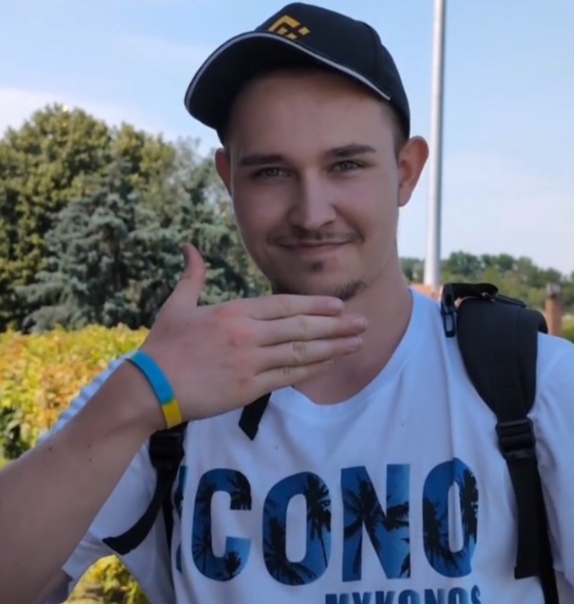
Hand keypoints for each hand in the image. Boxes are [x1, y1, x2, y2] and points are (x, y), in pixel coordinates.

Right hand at [137, 244, 366, 425]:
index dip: (315, 305)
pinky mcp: (249, 388)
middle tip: (362, 322)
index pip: (284, 305)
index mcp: (234, 312)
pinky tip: (331, 363)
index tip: (338, 305)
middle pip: (301, 328)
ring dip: (333, 347)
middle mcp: (247, 335)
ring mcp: (251, 362)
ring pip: (301, 352)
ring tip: (358, 343)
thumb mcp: (176, 305)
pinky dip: (312, 369)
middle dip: (336, 325)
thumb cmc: (163, 346)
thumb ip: (192, 276)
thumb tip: (189, 247)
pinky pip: (288, 377)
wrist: (148, 387)